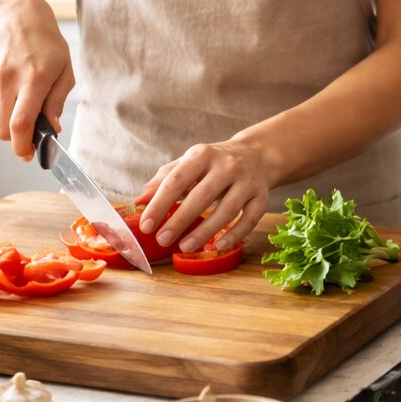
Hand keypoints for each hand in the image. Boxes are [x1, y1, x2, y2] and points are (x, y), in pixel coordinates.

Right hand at [0, 0, 74, 161]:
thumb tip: (52, 129)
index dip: (23, 146)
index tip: (27, 155)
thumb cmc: (45, 45)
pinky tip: (6, 88)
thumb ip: (57, 102)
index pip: (22, 123)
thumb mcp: (64, 70)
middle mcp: (6, 78)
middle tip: (28, 137)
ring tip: (19, 100)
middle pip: (2, 128)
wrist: (12, 15)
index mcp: (34, 79)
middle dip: (15, 140)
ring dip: (5, 121)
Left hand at [134, 137, 278, 252]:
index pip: (177, 180)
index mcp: (203, 155)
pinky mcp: (262, 197)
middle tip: (162, 239)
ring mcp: (248, 181)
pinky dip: (234, 234)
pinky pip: (249, 219)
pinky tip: (218, 245)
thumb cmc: (214, 163)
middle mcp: (228, 166)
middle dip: (180, 220)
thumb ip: (164, 179)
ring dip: (206, 231)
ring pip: (228, 209)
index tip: (146, 225)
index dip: (160, 204)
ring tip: (185, 247)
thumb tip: (139, 201)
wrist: (257, 154)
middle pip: (203, 195)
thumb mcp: (189, 162)